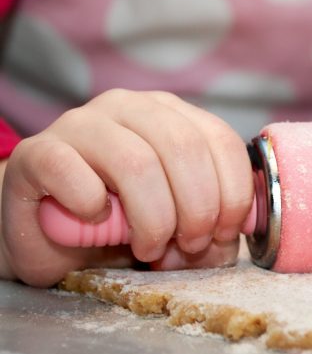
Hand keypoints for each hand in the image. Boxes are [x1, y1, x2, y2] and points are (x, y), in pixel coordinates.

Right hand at [0, 90, 252, 286]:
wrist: (46, 235)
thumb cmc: (121, 225)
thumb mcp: (179, 224)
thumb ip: (210, 226)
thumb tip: (228, 240)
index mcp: (172, 113)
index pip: (220, 139)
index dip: (233, 191)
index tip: (225, 233)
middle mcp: (129, 106)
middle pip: (184, 148)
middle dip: (197, 208)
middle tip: (189, 246)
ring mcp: (81, 123)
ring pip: (136, 162)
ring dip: (153, 216)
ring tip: (150, 247)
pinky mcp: (37, 151)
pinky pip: (71, 170)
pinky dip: (90, 202)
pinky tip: (95, 217)